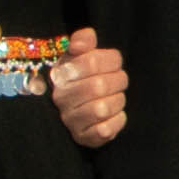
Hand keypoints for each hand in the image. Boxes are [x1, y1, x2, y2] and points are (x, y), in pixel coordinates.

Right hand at [47, 28, 132, 150]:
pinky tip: (114, 114)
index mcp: (61, 73)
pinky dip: (116, 120)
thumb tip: (83, 40)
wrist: (79, 107)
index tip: (112, 63)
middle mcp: (61, 98)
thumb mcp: (80, 54)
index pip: (93, 61)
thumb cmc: (83, 76)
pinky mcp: (83, 138)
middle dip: (117, 81)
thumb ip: (83, 40)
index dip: (111, 61)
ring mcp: (70, 120)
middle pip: (99, 86)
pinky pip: (106, 130)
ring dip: (117, 101)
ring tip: (114, 97)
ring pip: (103, 108)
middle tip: (118, 80)